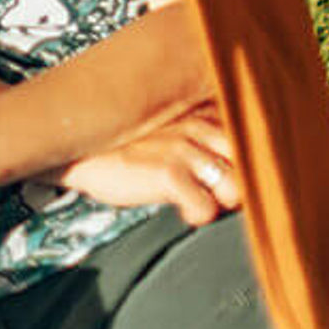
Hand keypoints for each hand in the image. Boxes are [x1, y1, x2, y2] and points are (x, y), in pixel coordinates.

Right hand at [57, 107, 239, 223]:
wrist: (76, 151)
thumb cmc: (124, 145)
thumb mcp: (169, 130)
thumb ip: (204, 138)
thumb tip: (238, 167)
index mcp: (201, 113)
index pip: (252, 138)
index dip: (252, 163)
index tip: (239, 175)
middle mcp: (198, 125)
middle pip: (252, 166)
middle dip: (239, 185)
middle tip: (215, 192)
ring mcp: (184, 148)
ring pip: (235, 190)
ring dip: (217, 201)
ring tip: (195, 198)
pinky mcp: (168, 173)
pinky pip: (206, 208)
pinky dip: (196, 215)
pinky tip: (180, 207)